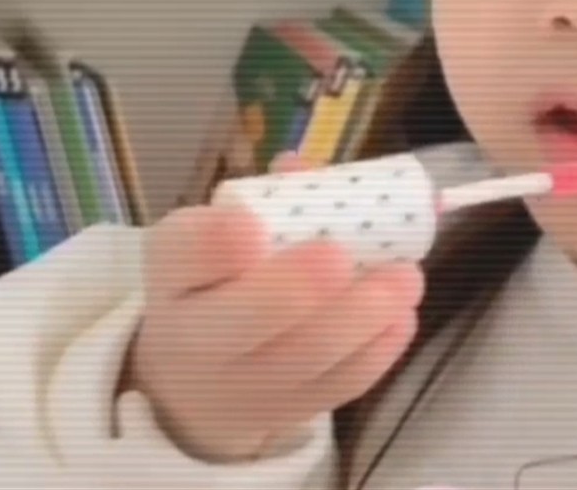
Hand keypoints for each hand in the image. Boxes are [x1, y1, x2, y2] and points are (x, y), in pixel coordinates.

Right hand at [130, 154, 423, 462]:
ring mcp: (243, 383)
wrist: (196, 376)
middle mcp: (195, 335)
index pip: (181, 254)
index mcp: (171, 270)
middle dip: (297, 289)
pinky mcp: (289, 410)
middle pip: (241, 321)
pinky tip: (402, 316)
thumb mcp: (217, 233)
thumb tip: (303, 166)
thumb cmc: (216, 282)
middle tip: (341, 257)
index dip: (214, 244)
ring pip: (303, 358)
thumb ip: (267, 197)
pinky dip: (379, 350)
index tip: (249, 226)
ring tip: (405, 278)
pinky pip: (338, 387)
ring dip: (361, 317)